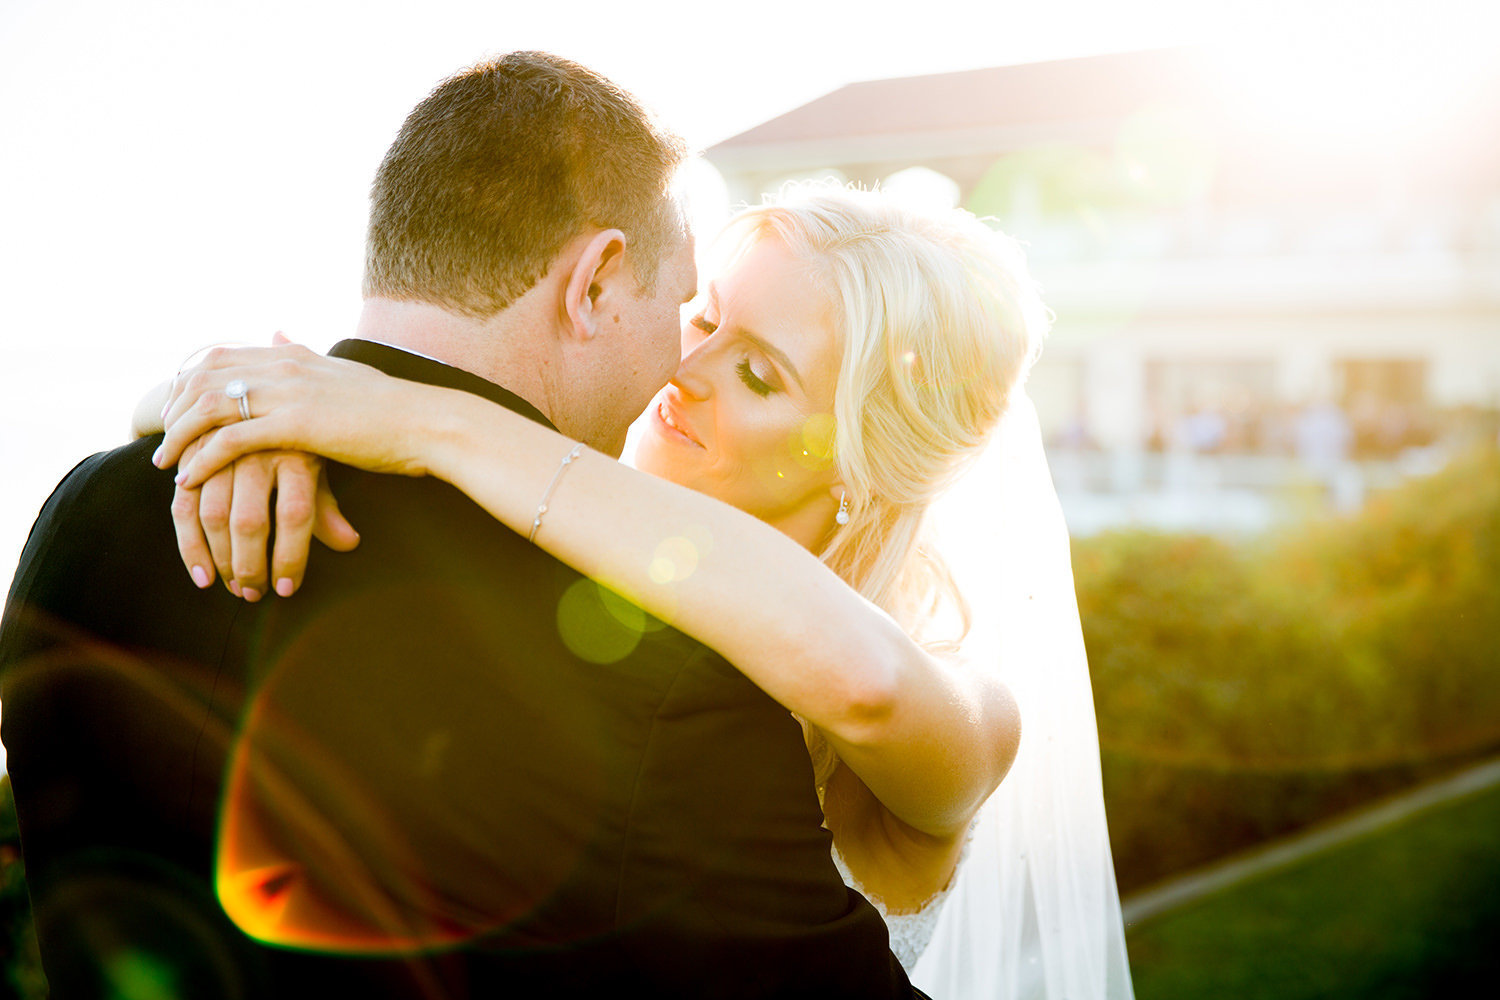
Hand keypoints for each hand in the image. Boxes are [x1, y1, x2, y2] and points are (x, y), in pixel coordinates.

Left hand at [154, 341, 443, 485]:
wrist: (426, 424)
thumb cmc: (392, 410)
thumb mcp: (342, 372)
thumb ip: (305, 354)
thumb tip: (281, 332)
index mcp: (294, 354)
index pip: (221, 356)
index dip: (189, 383)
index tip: (176, 411)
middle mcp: (286, 365)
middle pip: (204, 376)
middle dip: (175, 408)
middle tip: (161, 440)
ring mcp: (290, 392)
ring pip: (210, 405)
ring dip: (180, 435)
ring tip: (166, 464)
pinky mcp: (297, 425)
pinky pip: (232, 439)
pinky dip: (204, 458)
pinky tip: (192, 480)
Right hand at [172, 432, 360, 598]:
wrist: (249, 402)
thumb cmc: (292, 447)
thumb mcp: (314, 471)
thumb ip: (325, 508)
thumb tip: (350, 544)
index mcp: (297, 454)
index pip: (295, 513)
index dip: (291, 555)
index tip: (287, 589)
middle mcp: (257, 451)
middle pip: (250, 519)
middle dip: (250, 566)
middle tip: (255, 595)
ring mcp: (218, 454)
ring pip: (214, 516)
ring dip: (221, 562)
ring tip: (234, 589)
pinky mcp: (190, 460)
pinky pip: (183, 508)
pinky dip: (190, 547)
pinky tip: (202, 577)